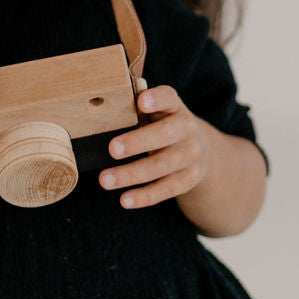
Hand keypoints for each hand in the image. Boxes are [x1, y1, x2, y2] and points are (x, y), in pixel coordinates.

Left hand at [99, 80, 208, 209]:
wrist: (200, 151)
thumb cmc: (163, 126)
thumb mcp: (157, 112)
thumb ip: (135, 106)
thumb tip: (99, 102)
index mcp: (175, 108)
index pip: (169, 98)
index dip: (157, 99)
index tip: (141, 102)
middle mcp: (186, 129)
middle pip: (165, 134)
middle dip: (138, 142)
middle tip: (112, 149)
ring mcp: (190, 156)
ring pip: (161, 165)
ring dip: (131, 174)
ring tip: (105, 180)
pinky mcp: (188, 179)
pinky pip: (165, 189)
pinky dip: (144, 196)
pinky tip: (125, 200)